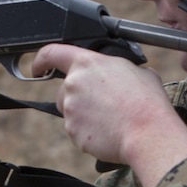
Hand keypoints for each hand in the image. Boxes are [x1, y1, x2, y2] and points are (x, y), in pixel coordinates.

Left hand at [31, 44, 186, 186]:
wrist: (148, 133)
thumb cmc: (147, 102)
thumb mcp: (139, 72)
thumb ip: (120, 69)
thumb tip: (123, 75)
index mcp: (87, 63)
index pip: (52, 53)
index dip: (41, 60)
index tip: (37, 67)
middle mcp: (73, 85)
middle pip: (64, 91)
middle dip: (79, 97)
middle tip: (104, 104)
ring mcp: (71, 110)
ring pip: (71, 112)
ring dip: (86, 114)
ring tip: (112, 118)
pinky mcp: (73, 132)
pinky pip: (78, 130)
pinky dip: (90, 132)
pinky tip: (110, 131)